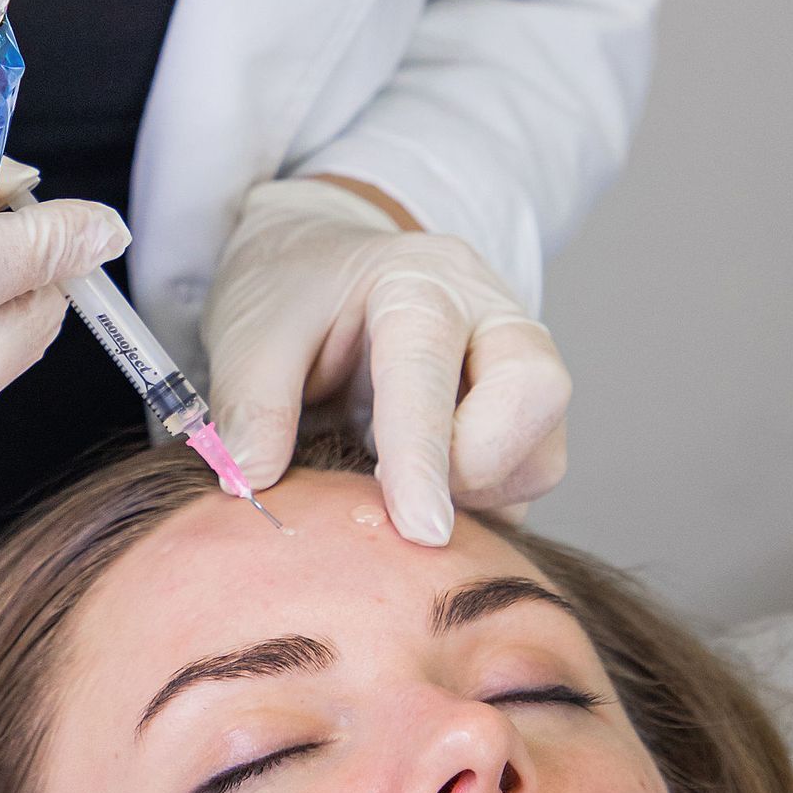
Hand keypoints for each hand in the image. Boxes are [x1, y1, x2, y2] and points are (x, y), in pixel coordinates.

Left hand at [202, 177, 570, 543]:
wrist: (320, 263)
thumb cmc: (292, 291)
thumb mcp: (251, 332)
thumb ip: (250, 404)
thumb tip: (252, 482)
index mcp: (418, 279)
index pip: (433, 366)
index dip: (425, 453)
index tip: (420, 530)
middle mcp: (489, 312)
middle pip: (537, 392)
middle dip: (477, 465)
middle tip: (395, 487)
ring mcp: (515, 361)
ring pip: (543, 451)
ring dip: (478, 493)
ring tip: (393, 480)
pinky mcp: (521, 414)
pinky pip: (526, 480)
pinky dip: (479, 506)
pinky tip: (417, 488)